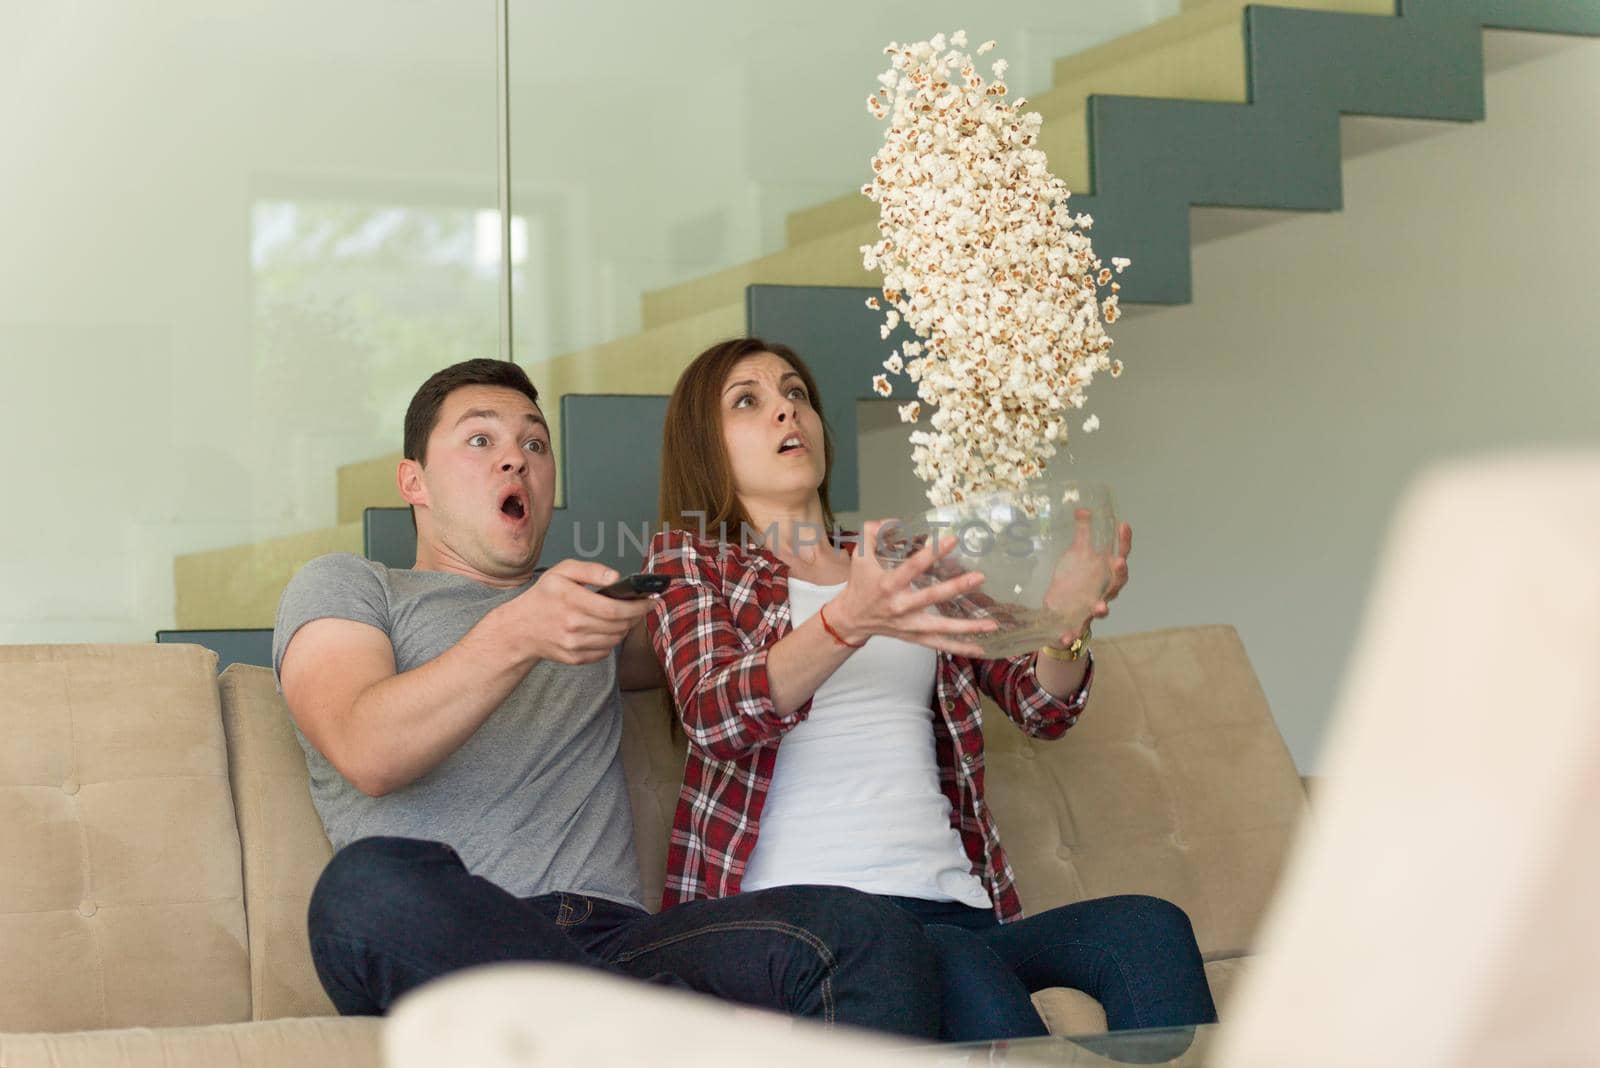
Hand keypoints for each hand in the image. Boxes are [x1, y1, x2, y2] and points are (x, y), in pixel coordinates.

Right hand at [496, 559, 655, 665]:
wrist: (520, 628)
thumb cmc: (544, 596)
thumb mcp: (562, 571)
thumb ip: (591, 570)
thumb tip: (616, 577)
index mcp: (571, 599)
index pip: (615, 608)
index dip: (638, 606)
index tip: (651, 601)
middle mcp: (572, 624)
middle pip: (619, 625)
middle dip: (636, 616)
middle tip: (642, 607)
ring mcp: (573, 644)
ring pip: (615, 639)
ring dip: (625, 628)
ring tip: (624, 617)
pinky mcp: (574, 658)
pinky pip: (605, 651)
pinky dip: (611, 641)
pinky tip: (606, 629)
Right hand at [825, 520, 998, 655]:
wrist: (851, 619)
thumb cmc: (860, 584)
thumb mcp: (859, 555)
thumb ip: (872, 533)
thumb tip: (890, 521)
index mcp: (888, 584)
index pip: (913, 567)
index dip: (932, 553)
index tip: (952, 540)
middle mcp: (900, 606)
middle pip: (931, 597)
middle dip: (956, 588)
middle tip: (979, 577)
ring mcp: (909, 625)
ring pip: (941, 627)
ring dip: (967, 626)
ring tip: (992, 624)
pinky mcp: (914, 637)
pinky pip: (940, 645)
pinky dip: (960, 648)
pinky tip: (981, 649)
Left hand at [1045, 515, 1132, 648]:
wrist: (1061, 612)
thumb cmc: (1076, 580)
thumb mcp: (1078, 555)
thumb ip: (1083, 534)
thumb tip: (1082, 509)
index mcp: (1105, 572)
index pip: (1120, 555)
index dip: (1124, 541)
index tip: (1124, 524)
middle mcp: (1103, 590)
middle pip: (1117, 582)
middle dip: (1119, 573)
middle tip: (1119, 562)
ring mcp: (1092, 607)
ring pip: (1102, 608)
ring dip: (1103, 608)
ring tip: (1102, 606)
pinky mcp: (1076, 622)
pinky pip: (1076, 630)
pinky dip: (1072, 634)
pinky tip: (1067, 637)